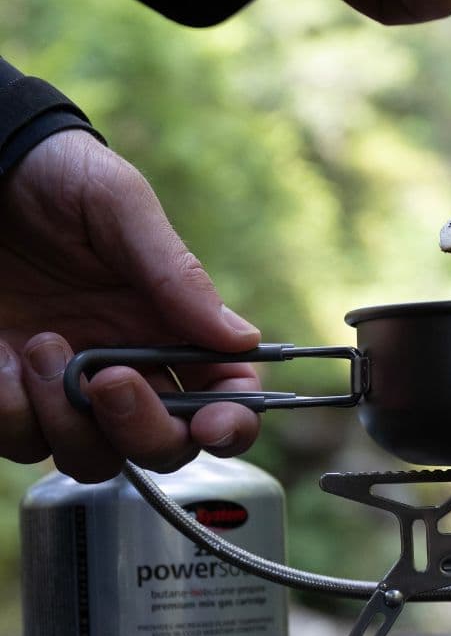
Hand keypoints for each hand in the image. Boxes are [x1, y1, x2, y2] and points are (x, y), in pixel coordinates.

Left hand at [0, 130, 262, 481]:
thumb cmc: (56, 176)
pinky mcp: (9, 391)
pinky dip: (10, 411)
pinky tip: (0, 354)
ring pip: (93, 458)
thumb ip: (178, 276)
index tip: (213, 424)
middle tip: (110, 380)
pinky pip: (21, 442)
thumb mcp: (120, 207)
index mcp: (171, 327)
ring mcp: (67, 385)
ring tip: (39, 344)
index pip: (225, 394)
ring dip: (68, 420)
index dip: (232, 422)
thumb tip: (242, 339)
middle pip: (165, 445)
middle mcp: (128, 366)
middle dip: (145, 431)